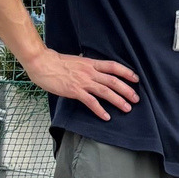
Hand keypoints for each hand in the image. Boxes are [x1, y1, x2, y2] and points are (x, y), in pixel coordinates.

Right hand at [23, 46, 137, 119]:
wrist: (42, 63)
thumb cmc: (57, 62)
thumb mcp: (77, 61)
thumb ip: (88, 67)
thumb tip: (96, 71)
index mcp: (91, 63)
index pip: (113, 66)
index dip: (126, 72)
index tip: (136, 79)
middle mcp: (90, 72)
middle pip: (113, 81)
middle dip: (127, 90)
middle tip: (136, 99)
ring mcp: (83, 82)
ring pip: (105, 91)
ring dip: (118, 100)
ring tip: (127, 108)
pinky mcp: (74, 91)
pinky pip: (90, 102)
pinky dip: (99, 110)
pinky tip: (106, 116)